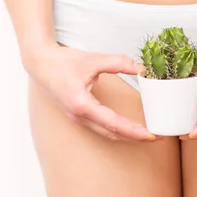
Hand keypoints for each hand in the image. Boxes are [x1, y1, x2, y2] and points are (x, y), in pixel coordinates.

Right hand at [23, 43, 157, 141]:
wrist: (39, 63)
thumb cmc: (63, 62)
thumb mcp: (93, 60)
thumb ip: (118, 62)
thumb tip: (141, 68)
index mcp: (82, 105)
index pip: (114, 123)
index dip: (135, 130)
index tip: (152, 135)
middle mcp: (79, 116)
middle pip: (113, 133)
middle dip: (136, 137)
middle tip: (157, 137)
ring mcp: (77, 119)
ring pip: (106, 133)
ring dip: (127, 135)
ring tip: (146, 134)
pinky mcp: (77, 116)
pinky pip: (100, 128)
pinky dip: (116, 130)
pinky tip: (127, 127)